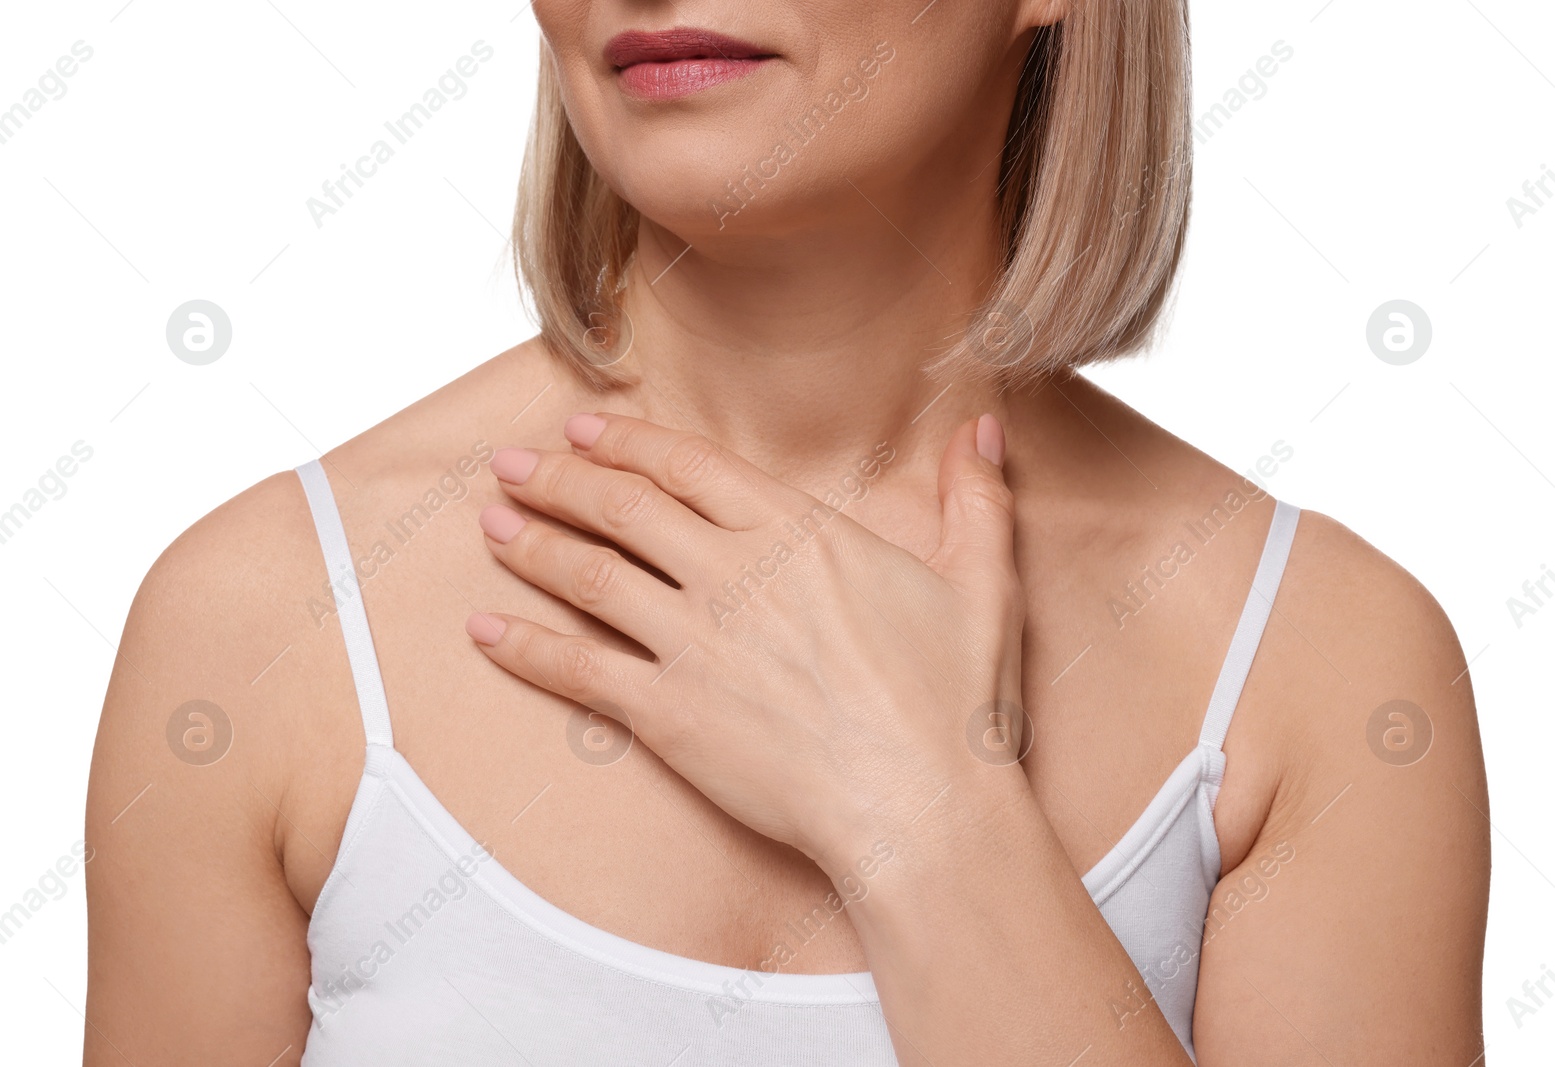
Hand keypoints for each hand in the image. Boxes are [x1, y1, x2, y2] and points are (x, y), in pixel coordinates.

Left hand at [466, 412, 1025, 876]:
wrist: (918, 805)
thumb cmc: (953, 702)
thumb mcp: (981, 583)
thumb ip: (973, 499)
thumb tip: (983, 429)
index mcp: (797, 533)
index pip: (690, 466)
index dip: (627, 442)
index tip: (582, 428)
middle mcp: (732, 574)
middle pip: (624, 509)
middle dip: (559, 479)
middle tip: (511, 463)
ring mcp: (694, 643)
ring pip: (590, 576)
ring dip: (532, 545)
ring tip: (489, 522)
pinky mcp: (668, 714)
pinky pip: (579, 670)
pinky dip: (524, 647)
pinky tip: (483, 631)